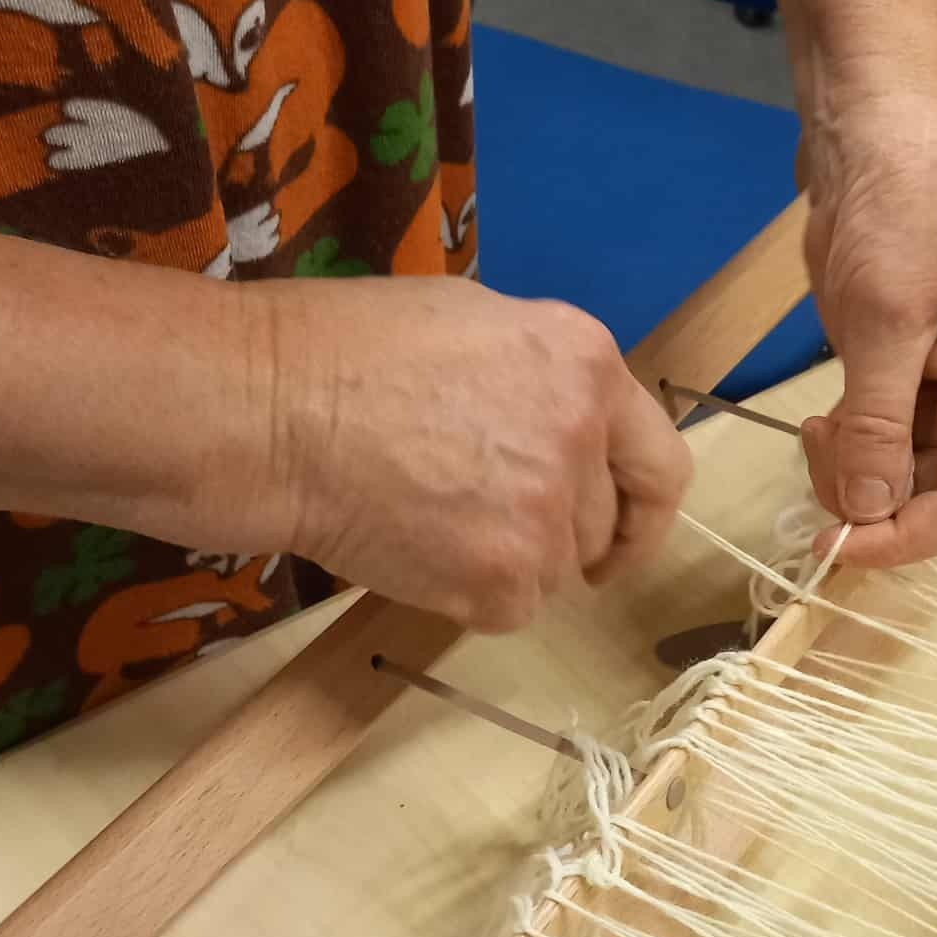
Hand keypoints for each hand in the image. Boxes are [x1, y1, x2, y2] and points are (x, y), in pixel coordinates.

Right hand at [243, 277, 691, 631]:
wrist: (273, 413)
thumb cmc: (347, 355)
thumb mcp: (476, 327)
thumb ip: (546, 384)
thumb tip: (573, 436)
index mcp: (586, 363)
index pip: (662, 464)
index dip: (641, 511)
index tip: (618, 536)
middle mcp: (582, 437)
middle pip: (603, 527)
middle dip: (556, 536)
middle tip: (485, 525)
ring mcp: (546, 515)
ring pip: (557, 573)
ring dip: (509, 563)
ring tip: (432, 519)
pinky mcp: (503, 581)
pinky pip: (512, 609)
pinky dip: (470, 595)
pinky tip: (416, 547)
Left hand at [799, 99, 936, 566]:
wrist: (880, 139)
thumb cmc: (908, 211)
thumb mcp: (891, 321)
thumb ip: (880, 425)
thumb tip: (866, 513)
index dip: (904, 537)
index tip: (838, 547)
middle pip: (933, 504)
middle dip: (870, 499)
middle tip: (819, 446)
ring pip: (899, 489)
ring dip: (850, 476)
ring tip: (822, 421)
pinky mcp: (910, 397)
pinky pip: (878, 458)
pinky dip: (845, 455)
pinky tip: (824, 417)